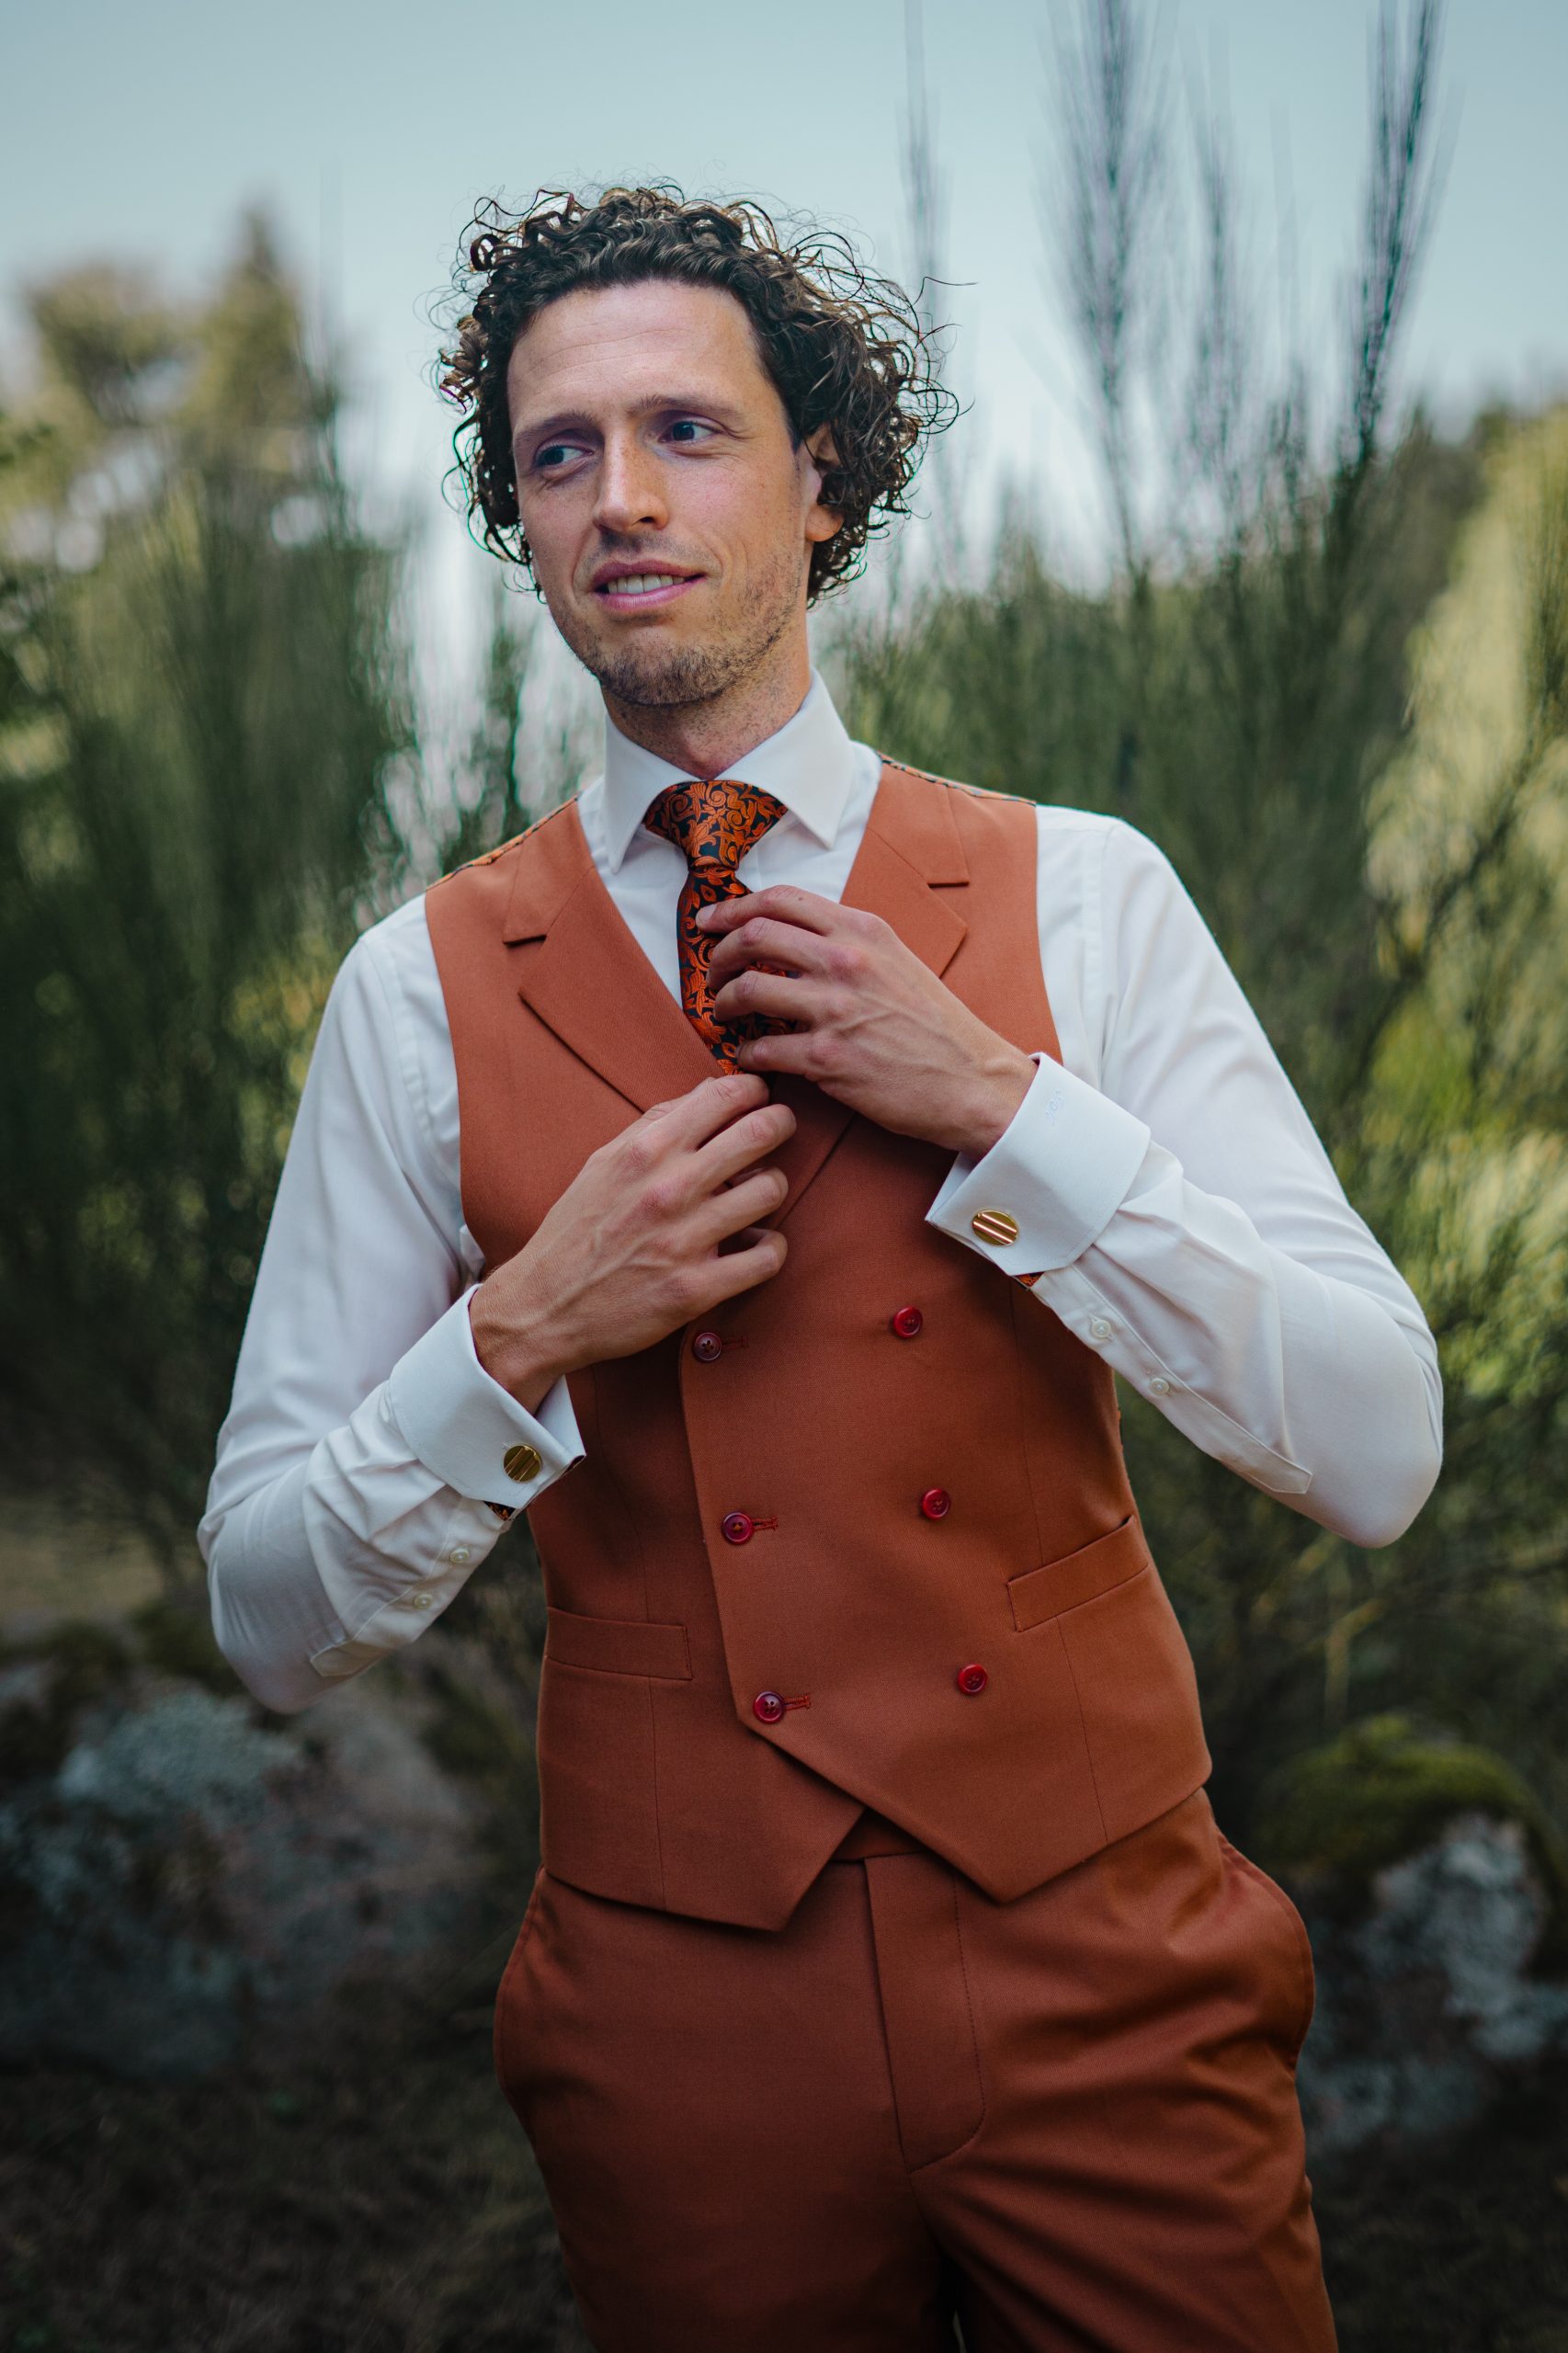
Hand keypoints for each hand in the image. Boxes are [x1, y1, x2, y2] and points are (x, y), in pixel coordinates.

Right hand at [470, 1071, 793, 1410]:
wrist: (545, 1306)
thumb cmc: (577, 1231)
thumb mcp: (604, 1163)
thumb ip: (655, 1125)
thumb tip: (706, 1089)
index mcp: (645, 1151)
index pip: (724, 1095)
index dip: (754, 1090)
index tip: (759, 1098)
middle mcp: (668, 1189)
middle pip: (761, 1132)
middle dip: (780, 1124)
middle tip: (779, 1131)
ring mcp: (685, 1240)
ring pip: (771, 1190)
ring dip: (771, 1189)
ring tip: (755, 1197)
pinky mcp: (697, 1288)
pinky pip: (766, 1257)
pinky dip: (769, 1248)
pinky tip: (754, 1246)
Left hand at [701, 887, 1035, 1156]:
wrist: (971, 1080)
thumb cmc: (934, 1025)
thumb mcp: (896, 961)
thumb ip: (848, 942)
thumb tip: (790, 935)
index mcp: (862, 930)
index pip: (780, 900)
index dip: (733, 908)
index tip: (711, 922)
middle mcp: (846, 961)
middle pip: (752, 937)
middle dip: (719, 956)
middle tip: (713, 975)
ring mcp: (835, 1009)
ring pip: (748, 990)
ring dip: (724, 1003)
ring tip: (724, 1015)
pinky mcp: (828, 1058)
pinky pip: (761, 1049)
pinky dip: (745, 1054)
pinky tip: (749, 1058)